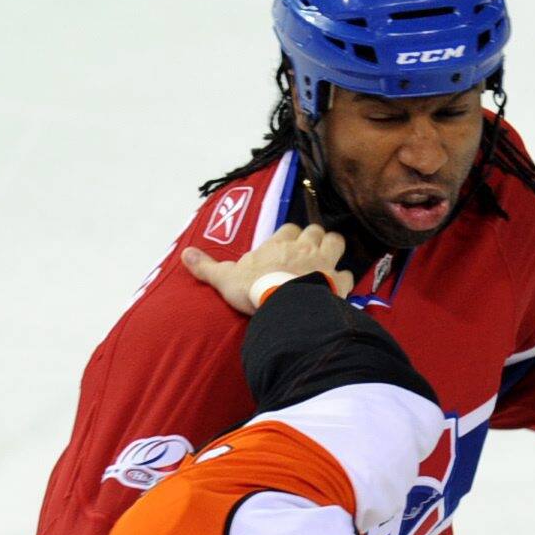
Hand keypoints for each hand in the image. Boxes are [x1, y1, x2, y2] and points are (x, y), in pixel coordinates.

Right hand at [181, 223, 349, 313]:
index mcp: (279, 244)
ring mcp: (324, 263)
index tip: (286, 244)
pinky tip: (340, 287)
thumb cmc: (254, 289)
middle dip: (315, 237)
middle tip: (310, 250)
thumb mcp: (225, 278)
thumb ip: (207, 266)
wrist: (285, 306)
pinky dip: (346, 280)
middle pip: (316, 230)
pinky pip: (348, 275)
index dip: (290, 235)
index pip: (289, 228)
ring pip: (336, 243)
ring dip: (334, 249)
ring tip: (329, 260)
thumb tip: (185, 255)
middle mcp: (304, 247)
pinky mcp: (338, 282)